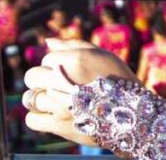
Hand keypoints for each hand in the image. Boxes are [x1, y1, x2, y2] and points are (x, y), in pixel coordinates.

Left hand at [23, 38, 137, 143]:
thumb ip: (73, 45)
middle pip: (32, 76)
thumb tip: (47, 41)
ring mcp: (60, 105)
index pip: (46, 57)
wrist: (134, 114)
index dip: (57, 64)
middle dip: (43, 79)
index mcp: (76, 60)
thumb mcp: (102, 55)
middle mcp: (65, 80)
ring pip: (31, 98)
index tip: (70, 72)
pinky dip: (39, 117)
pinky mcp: (58, 126)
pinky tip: (54, 113)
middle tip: (59, 85)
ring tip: (61, 101)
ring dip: (44, 99)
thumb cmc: (118, 80)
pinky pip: (32, 119)